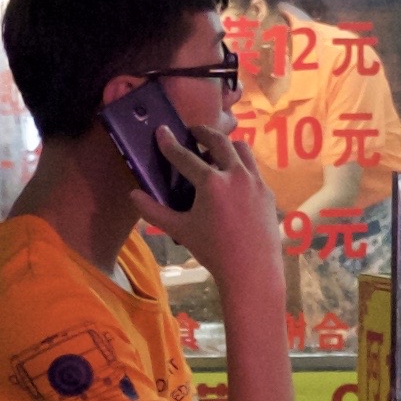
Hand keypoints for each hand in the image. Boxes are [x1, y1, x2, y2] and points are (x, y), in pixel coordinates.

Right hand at [133, 116, 279, 285]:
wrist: (252, 270)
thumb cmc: (213, 251)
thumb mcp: (180, 230)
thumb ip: (154, 211)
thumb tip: (133, 195)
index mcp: (211, 183)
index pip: (185, 156)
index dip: (170, 143)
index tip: (162, 131)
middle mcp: (235, 175)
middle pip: (218, 141)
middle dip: (203, 132)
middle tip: (192, 131)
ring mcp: (255, 181)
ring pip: (241, 149)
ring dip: (227, 145)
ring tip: (216, 151)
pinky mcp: (267, 191)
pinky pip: (253, 169)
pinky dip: (240, 166)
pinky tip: (233, 179)